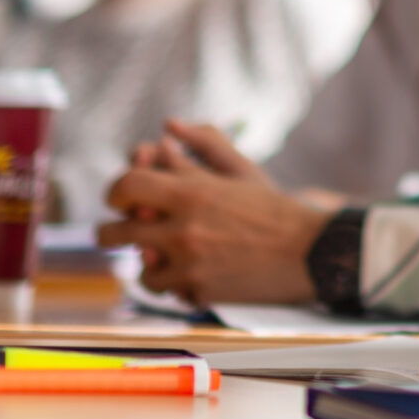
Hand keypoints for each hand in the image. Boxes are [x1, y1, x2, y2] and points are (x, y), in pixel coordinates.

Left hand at [97, 120, 330, 304]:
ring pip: (141, 271)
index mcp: (191, 192)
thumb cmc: (274, 207)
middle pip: (118, 232)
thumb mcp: (240, 169)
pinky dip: (175, 286)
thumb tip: (168, 125)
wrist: (310, 252)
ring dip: (146, 264)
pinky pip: (170, 293)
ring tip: (155, 259)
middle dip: (109, 233)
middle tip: (111, 233)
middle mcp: (183, 229)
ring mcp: (190, 265)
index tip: (119, 197)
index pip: (128, 184)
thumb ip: (204, 143)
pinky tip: (188, 275)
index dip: (115, 190)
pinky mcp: (200, 293)